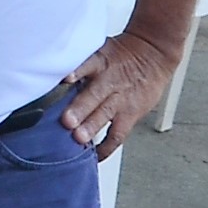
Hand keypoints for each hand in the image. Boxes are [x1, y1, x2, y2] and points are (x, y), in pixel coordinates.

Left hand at [59, 30, 183, 160]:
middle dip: (80, 108)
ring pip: (105, 114)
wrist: (154, 54)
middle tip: (67, 120)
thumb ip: (81, 66)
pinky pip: (117, 134)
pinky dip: (106, 147)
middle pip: (95, 94)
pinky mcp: (130, 115)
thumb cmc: (122, 56)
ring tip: (79, 138)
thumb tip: (53, 79)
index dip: (77, 72)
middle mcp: (110, 81)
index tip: (65, 80)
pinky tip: (94, 155)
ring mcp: (120, 99)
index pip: (88, 65)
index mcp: (101, 62)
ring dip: (91, 126)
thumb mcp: (102, 52)